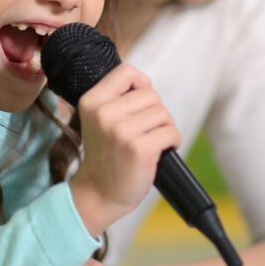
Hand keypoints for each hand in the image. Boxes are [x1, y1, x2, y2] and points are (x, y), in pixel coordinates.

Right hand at [68, 64, 180, 235]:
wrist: (99, 193)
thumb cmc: (105, 155)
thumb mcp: (99, 120)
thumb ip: (117, 100)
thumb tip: (146, 86)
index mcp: (91, 101)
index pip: (126, 71)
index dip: (141, 84)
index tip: (140, 103)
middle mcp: (104, 113)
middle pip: (151, 94)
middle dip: (155, 112)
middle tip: (145, 131)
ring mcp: (121, 131)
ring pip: (163, 113)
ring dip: (164, 128)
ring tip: (152, 142)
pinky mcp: (140, 149)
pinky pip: (171, 132)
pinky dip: (173, 141)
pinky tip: (160, 150)